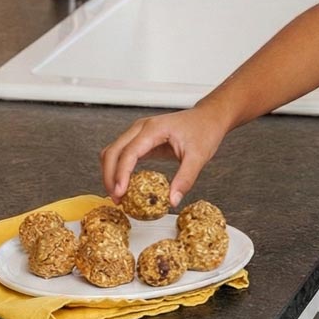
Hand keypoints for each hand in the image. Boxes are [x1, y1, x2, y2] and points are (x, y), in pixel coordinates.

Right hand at [100, 105, 227, 208]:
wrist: (209, 117)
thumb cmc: (204, 131)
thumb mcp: (199, 156)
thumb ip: (185, 179)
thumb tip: (172, 201)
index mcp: (154, 129)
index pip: (128, 153)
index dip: (120, 174)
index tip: (120, 194)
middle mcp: (141, 128)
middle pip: (112, 152)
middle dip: (110, 177)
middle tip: (117, 199)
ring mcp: (139, 132)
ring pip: (112, 152)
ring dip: (111, 173)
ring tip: (118, 195)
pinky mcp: (141, 140)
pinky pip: (121, 154)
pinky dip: (118, 169)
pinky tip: (125, 185)